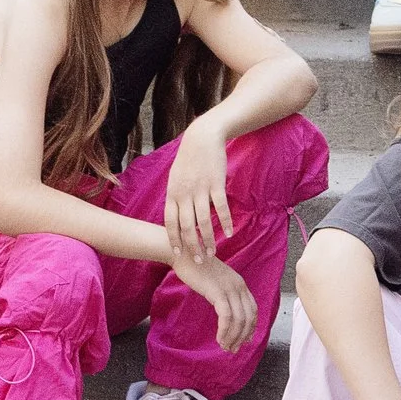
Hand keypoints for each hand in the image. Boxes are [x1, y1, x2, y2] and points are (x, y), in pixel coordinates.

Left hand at [162, 121, 233, 263]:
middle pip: (187, 226)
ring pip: (203, 221)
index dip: (174, 240)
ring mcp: (200, 189)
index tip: (178, 254)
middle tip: (198, 261)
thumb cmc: (188, 159)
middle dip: (192, 246)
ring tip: (213, 252)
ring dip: (208, 239)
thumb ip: (176, 198)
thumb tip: (176, 216)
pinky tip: (229, 233)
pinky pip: (221, 208)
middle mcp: (185, 194)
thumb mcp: (175, 178)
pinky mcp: (216, 184)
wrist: (201, 138)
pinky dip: (225, 222)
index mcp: (173, 194)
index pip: (170, 223)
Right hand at [172, 252, 257, 353]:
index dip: (250, 327)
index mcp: (240, 284)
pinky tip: (219, 339)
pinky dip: (225, 331)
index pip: (253, 309)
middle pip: (249, 317)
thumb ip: (224, 294)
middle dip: (243, 336)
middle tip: (233, 349)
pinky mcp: (218, 292)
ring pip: (239, 319)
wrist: (186, 254)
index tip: (244, 340)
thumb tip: (225, 312)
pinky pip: (226, 317)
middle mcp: (239, 286)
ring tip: (225, 347)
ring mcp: (229, 289)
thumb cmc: (197, 269)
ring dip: (233, 337)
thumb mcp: (216, 281)